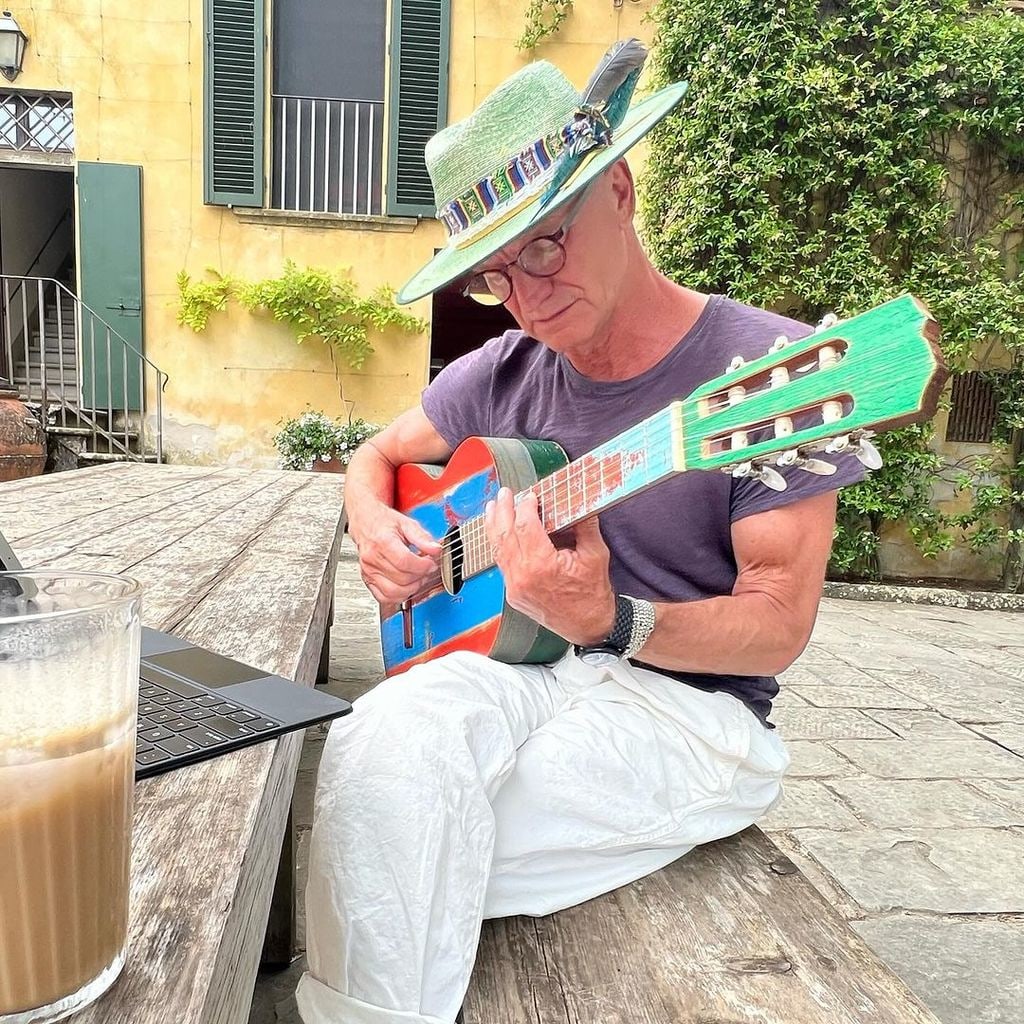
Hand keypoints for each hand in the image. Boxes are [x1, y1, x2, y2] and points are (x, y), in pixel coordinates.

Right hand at [350, 505, 441, 605]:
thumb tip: (436, 549)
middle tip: (427, 569)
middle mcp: (373, 559)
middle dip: (420, 576)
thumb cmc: (384, 523)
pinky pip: (384, 597)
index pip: (405, 562)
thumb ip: (422, 537)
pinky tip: (406, 586)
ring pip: (394, 592)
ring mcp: (369, 571)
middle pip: (402, 578)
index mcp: (382, 542)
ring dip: (412, 588)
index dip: (423, 566)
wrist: (366, 523)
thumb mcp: (406, 523)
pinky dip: (399, 596)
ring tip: (418, 578)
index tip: (431, 563)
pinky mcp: (368, 580)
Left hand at [484, 487, 615, 643]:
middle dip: (503, 510)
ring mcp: (515, 588)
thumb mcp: (595, 554)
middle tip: (504, 494)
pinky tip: (499, 533)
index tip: (530, 496)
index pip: (525, 526)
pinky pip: (502, 563)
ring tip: (493, 507)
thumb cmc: (593, 594)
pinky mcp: (513, 594)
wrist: (589, 626)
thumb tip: (580, 499)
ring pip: (498, 550)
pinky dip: (499, 545)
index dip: (525, 507)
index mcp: (542, 566)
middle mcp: (523, 577)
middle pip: (505, 535)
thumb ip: (584, 524)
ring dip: (495, 526)